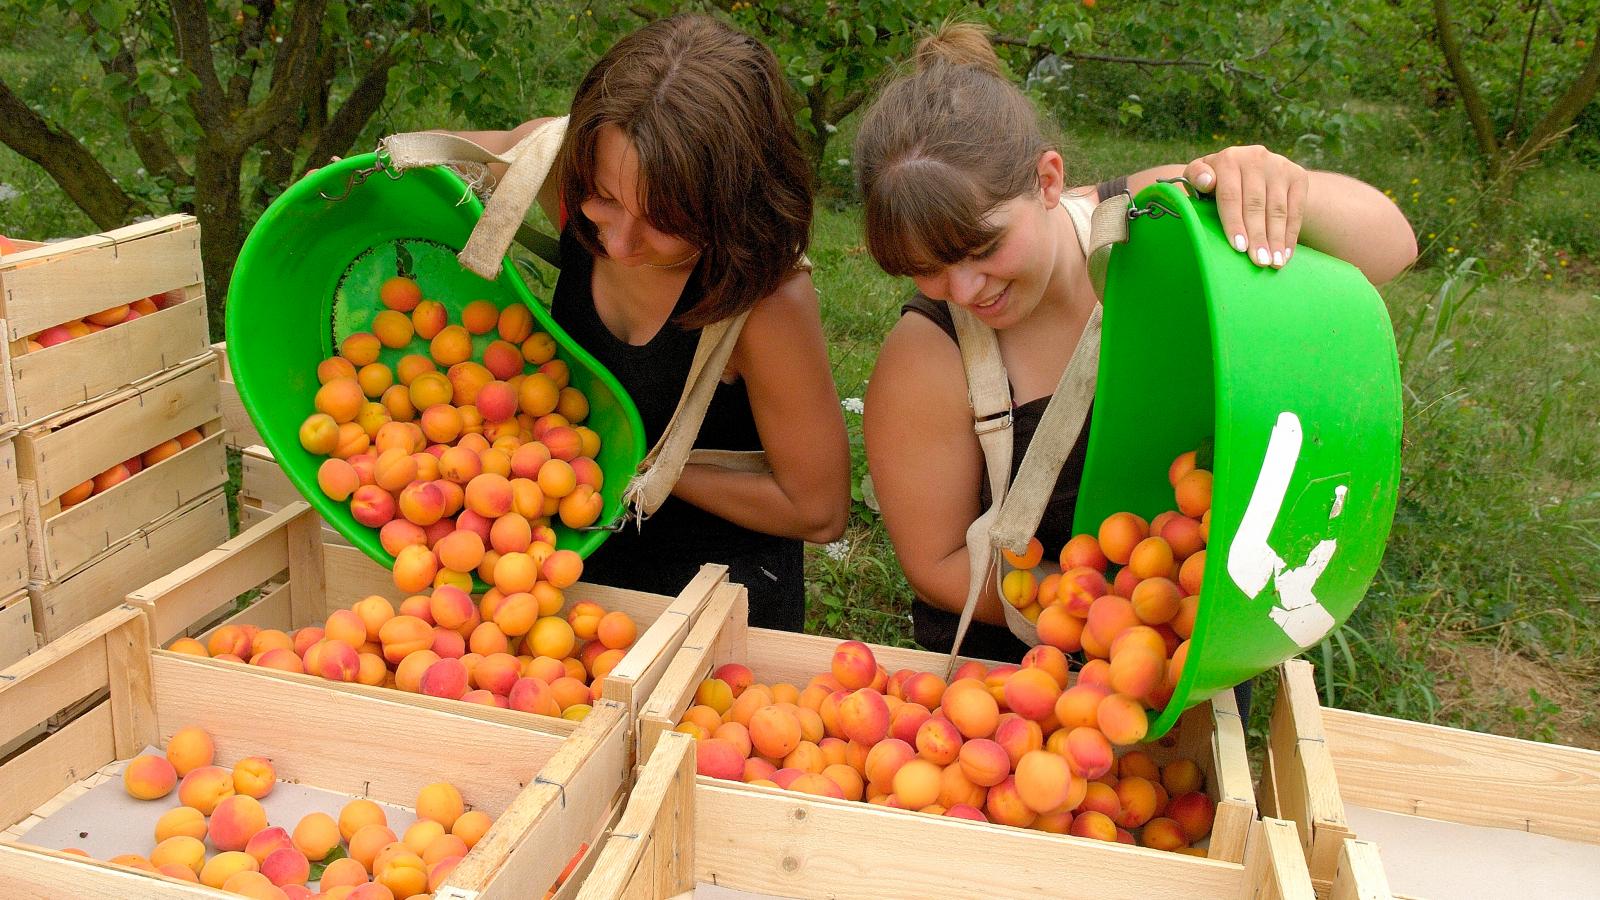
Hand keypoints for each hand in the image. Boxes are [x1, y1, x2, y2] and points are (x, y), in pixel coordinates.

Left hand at [1183, 145, 1306, 268]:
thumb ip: (1196, 178)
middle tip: (1259, 262)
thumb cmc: (1217, 182)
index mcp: (1228, 159)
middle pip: (1255, 204)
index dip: (1234, 223)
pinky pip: (1296, 209)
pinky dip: (1291, 234)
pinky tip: (1285, 254)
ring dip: (1276, 239)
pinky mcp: (1297, 176)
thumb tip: (1206, 182)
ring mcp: (1279, 166)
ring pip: (1278, 209)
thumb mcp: (1200, 177)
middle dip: (1258, 236)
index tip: (1238, 247)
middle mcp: (1255, 158)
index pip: (1230, 196)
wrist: (1252, 167)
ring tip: (1274, 263)